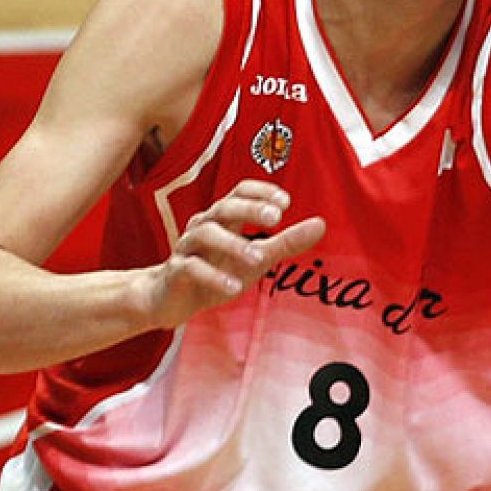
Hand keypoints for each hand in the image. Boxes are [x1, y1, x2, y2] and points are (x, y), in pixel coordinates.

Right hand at [138, 180, 325, 329]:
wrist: (169, 299)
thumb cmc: (217, 270)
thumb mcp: (257, 258)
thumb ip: (286, 241)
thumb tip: (321, 224)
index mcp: (224, 218)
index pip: (239, 191)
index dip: (261, 192)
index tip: (285, 202)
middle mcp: (204, 226)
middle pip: (224, 206)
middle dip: (249, 209)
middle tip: (276, 218)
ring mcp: (187, 247)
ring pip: (206, 234)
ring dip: (234, 245)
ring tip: (259, 259)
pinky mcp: (175, 271)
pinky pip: (191, 268)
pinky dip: (213, 277)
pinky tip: (234, 287)